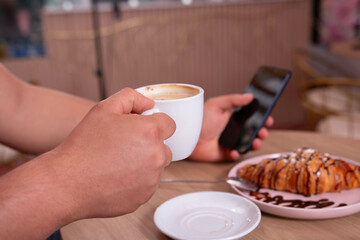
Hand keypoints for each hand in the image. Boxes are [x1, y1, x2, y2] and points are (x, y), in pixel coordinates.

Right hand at [0, 88, 175, 239]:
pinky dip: (137, 181)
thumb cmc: (84, 145)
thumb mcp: (103, 109)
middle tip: (123, 147)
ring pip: (156, 167)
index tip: (139, 130)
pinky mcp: (145, 196)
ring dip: (144, 163)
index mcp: (150, 131)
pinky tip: (116, 178)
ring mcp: (152, 179)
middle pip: (164, 146)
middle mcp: (157, 156)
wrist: (68, 182)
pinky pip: (147, 184)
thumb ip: (131, 98)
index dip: (154, 124)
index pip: (169, 124)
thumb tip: (149, 104)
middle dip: (149, 144)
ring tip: (117, 163)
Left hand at [189, 93, 273, 161]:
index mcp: (233, 116)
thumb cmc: (200, 119)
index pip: (252, 116)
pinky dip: (238, 154)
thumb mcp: (217, 105)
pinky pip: (236, 155)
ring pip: (249, 143)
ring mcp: (231, 141)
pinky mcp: (225, 152)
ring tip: (255, 141)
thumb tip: (250, 96)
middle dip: (262, 131)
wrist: (188, 137)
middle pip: (254, 130)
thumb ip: (234, 100)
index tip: (268, 118)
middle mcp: (234, 129)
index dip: (262, 117)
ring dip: (255, 143)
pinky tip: (234, 151)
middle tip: (263, 131)